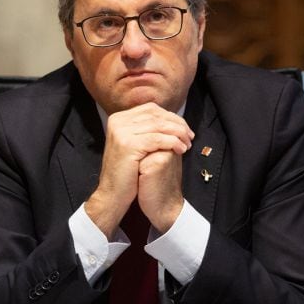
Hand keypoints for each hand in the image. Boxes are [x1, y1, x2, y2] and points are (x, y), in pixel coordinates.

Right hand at [84, 103, 192, 236]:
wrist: (113, 194)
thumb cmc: (128, 172)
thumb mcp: (135, 144)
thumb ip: (148, 129)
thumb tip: (172, 119)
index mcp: (119, 118)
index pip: (151, 109)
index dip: (171, 117)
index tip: (185, 129)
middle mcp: (118, 121)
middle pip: (156, 115)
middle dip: (177, 125)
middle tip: (190, 136)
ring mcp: (121, 131)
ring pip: (159, 126)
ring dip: (178, 134)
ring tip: (188, 144)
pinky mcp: (127, 144)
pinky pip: (157, 139)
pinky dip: (172, 143)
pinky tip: (181, 150)